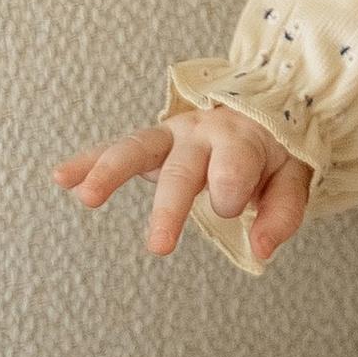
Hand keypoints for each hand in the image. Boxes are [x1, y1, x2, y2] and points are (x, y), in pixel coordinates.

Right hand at [57, 106, 311, 262]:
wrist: (265, 107)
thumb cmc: (276, 148)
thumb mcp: (295, 174)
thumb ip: (282, 211)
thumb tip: (262, 250)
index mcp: (242, 140)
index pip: (232, 168)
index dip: (231, 191)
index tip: (232, 207)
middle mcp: (202, 134)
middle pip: (182, 170)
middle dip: (170, 207)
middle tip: (158, 248)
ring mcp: (172, 135)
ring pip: (137, 149)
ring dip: (110, 171)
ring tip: (85, 197)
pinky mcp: (152, 142)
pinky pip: (115, 147)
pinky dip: (88, 161)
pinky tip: (63, 176)